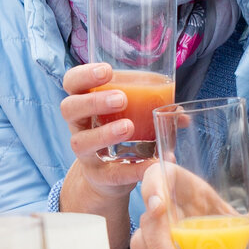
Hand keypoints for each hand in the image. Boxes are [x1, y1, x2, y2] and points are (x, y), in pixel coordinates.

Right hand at [58, 63, 152, 200]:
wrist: (109, 177)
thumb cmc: (119, 135)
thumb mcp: (132, 116)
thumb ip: (153, 108)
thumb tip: (178, 113)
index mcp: (85, 104)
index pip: (72, 83)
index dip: (83, 75)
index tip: (107, 71)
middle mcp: (79, 127)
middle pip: (69, 108)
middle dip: (93, 101)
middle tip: (121, 99)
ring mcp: (86, 153)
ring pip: (81, 142)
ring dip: (104, 133)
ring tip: (128, 127)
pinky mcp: (99, 176)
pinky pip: (111, 173)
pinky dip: (133, 169)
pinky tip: (151, 163)